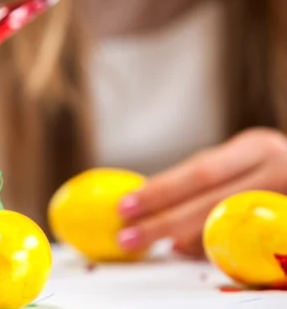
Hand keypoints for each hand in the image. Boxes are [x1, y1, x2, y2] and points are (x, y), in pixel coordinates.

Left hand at [117, 128, 286, 256]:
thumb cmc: (264, 167)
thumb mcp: (236, 161)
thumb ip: (199, 179)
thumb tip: (150, 207)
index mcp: (255, 148)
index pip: (200, 173)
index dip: (160, 191)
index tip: (125, 205)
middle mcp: (275, 172)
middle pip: (210, 202)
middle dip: (163, 221)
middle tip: (127, 235)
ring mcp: (285, 202)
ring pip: (225, 227)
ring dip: (182, 238)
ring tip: (148, 241)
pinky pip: (241, 245)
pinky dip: (208, 247)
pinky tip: (184, 247)